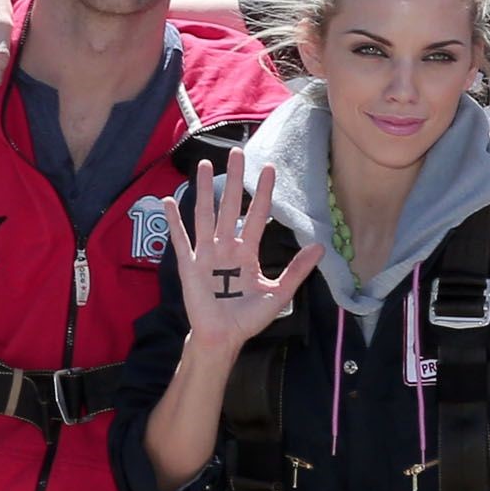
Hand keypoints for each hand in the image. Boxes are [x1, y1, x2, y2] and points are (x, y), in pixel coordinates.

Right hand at [168, 159, 320, 359]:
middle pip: (230, 206)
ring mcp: (207, 254)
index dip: (263, 193)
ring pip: (205, 215)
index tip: (268, 169)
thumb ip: (297, 270)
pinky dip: (174, 222)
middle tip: (237, 153)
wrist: (224, 337)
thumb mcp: (279, 294)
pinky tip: (169, 202)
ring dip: (203, 190)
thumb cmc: (249, 318)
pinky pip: (181, 240)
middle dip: (234, 180)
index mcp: (248, 252)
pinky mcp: (190, 265)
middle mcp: (227, 247)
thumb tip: (321, 247)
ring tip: (203, 165)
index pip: (257, 215)